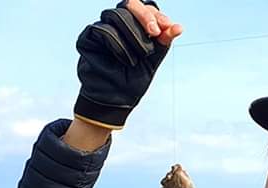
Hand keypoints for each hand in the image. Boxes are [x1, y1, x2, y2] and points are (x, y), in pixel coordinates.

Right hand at [73, 1, 183, 129]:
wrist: (116, 99)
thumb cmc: (134, 78)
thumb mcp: (154, 58)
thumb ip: (163, 41)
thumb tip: (179, 27)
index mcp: (135, 25)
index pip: (145, 8)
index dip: (156, 15)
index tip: (166, 26)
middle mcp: (118, 23)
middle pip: (130, 4)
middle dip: (145, 16)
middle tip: (154, 32)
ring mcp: (102, 28)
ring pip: (115, 15)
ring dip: (131, 32)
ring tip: (139, 54)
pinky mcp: (89, 37)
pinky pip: (102, 30)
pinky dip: (116, 42)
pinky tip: (123, 57)